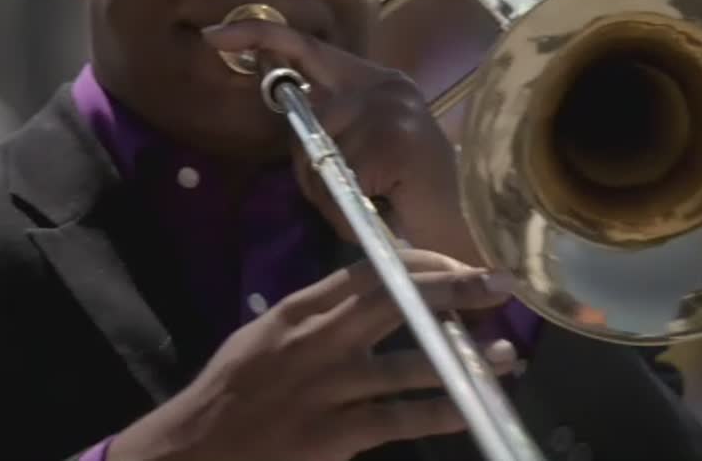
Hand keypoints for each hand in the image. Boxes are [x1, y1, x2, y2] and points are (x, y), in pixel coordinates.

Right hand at [107, 249, 517, 460]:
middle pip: (395, 304)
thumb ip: (311, 317)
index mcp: (296, 312)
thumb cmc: (230, 392)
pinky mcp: (334, 434)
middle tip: (499, 282)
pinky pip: (398, 418)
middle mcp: (315, 342)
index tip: (456, 260)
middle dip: (452, 289)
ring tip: (506, 352)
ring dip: (462, 358)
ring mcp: (327, 389)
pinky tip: (471, 406)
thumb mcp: (262, 337)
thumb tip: (365, 295)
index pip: (366, 273)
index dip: (418, 263)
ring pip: (407, 364)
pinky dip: (439, 411)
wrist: (196, 449)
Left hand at [202, 21, 478, 263]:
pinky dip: (346, 207)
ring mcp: (392, 108)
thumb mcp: (357, 154)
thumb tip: (284, 114)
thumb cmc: (408, 201)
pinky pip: (338, 177)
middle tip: (350, 193)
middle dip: (309, 165)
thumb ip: (323, 131)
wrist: (468, 233)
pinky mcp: (396, 139)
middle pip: (304, 117)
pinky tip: (380, 209)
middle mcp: (383, 83)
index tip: (212, 35)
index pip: (305, 46)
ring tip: (372, 203)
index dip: (258, 37)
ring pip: (317, 152)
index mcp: (372, 80)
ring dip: (330, 193)